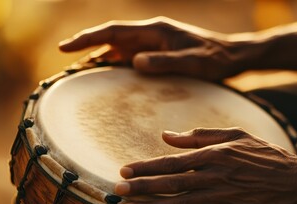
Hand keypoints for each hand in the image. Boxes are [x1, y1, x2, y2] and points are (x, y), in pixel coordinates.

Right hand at [59, 17, 247, 80]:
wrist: (232, 57)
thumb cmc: (216, 59)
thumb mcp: (193, 62)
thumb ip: (165, 62)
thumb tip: (135, 62)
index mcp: (155, 31)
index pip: (113, 31)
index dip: (87, 38)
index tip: (64, 47)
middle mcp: (150, 35)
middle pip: (110, 40)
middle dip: (85, 49)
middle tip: (63, 67)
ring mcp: (152, 44)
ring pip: (117, 50)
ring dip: (98, 60)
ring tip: (77, 77)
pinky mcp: (157, 55)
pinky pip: (129, 59)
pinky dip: (114, 67)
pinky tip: (105, 80)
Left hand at [114, 127, 296, 203]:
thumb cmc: (267, 156)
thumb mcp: (237, 135)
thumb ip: (201, 134)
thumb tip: (168, 135)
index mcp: (215, 153)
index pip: (172, 161)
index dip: (146, 167)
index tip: (124, 170)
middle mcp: (216, 175)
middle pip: (171, 184)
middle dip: (141, 189)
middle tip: (117, 192)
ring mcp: (225, 197)